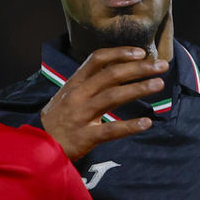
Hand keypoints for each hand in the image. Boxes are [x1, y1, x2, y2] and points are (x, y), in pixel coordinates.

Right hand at [40, 47, 166, 159]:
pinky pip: (111, 130)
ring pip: (113, 97)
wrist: (38, 146)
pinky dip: (130, 126)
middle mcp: (78, 95)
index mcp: (74, 83)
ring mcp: (81, 115)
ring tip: (159, 84)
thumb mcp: (67, 96)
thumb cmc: (58, 120)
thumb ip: (88, 84)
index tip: (141, 52)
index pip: (97, 59)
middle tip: (161, 66)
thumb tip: (118, 71)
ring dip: (138, 88)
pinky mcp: (85, 137)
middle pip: (111, 75)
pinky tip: (147, 123)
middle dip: (138, 68)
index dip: (120, 53)